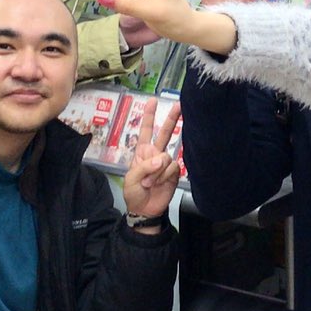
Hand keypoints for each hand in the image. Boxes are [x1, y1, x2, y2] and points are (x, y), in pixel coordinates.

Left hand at [120, 96, 183, 217]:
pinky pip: (172, 168)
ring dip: (157, 171)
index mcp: (142, 152)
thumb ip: (144, 166)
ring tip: (150, 183)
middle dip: (171, 119)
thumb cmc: (134, 193)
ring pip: (166, 157)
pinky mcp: (174, 172)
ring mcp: (166, 163)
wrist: (145, 209)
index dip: (149, 116)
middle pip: (165, 133)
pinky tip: (159, 184)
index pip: (146, 131)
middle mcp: (155, 154)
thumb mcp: (131, 178)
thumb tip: (161, 159)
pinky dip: (164, 176)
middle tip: (179, 105)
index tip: (153, 101)